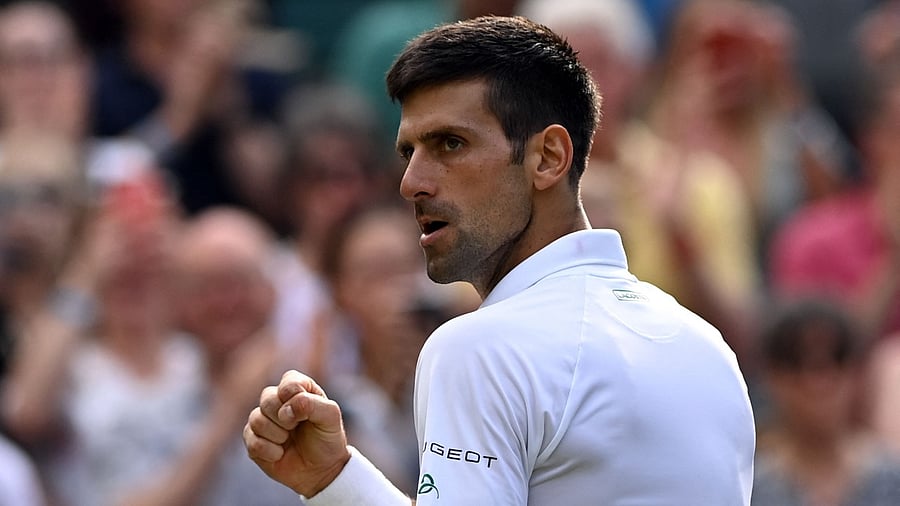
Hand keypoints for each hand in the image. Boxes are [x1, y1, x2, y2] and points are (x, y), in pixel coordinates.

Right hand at [243, 370, 350, 496]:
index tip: (306, 415)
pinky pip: (251, 442)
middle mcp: (278, 401)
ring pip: (256, 419)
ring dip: (277, 435)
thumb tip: (286, 409)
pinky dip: (270, 451)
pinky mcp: (253, 440)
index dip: (295, 399)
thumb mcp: (330, 417)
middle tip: (296, 428)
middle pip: (267, 398)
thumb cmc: (327, 438)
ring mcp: (263, 420)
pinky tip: (280, 454)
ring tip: (288, 441)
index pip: (288, 382)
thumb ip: (312, 404)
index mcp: (298, 388)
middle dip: (284, 418)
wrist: (321, 470)